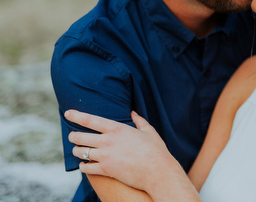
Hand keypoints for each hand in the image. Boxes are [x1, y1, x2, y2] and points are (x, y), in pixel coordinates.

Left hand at [66, 110, 184, 192]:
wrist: (158, 171)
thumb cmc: (156, 150)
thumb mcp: (149, 131)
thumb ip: (139, 121)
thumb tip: (133, 113)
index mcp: (117, 129)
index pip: (91, 120)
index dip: (77, 116)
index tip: (68, 113)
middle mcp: (108, 141)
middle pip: (80, 137)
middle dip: (73, 136)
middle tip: (72, 136)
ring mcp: (105, 156)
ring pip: (80, 152)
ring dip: (77, 151)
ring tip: (78, 150)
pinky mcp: (105, 170)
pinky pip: (85, 168)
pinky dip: (83, 166)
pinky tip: (85, 165)